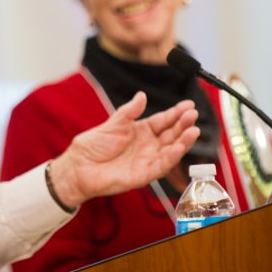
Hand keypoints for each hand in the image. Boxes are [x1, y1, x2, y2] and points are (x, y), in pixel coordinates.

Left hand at [48, 91, 199, 207]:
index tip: (189, 105)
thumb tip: (142, 95)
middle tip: (193, 114)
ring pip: (171, 150)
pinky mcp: (143, 175)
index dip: (176, 113)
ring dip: (183, 141)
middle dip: (183, 124)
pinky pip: (161, 166)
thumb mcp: (113, 124)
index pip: (163, 121)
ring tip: (193, 130)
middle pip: (171, 134)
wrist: (78, 167)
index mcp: (141, 131)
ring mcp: (147, 160)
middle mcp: (147, 146)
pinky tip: (179, 147)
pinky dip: (172, 157)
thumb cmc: (93, 146)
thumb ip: (128, 112)